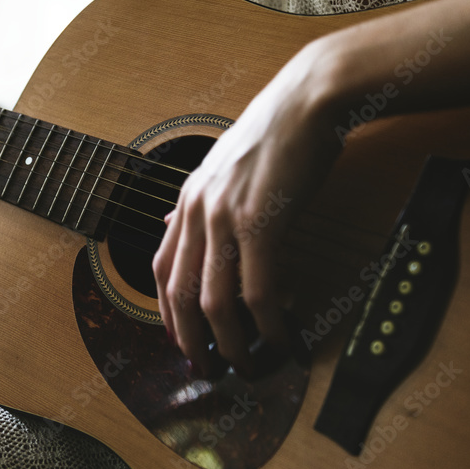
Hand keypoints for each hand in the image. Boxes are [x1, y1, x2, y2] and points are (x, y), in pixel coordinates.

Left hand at [153, 43, 345, 377]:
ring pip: (215, 304)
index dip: (167, 314)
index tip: (181, 342)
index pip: (161, 270)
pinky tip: (282, 341)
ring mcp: (226, 217)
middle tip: (209, 370)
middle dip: (191, 342)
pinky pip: (259, 292)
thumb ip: (196, 202)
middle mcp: (197, 210)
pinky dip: (269, 327)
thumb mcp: (220, 166)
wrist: (309, 98)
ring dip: (231, 345)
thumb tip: (171, 226)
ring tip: (249, 366)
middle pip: (179, 296)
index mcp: (186, 199)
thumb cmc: (275, 133)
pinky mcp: (262, 222)